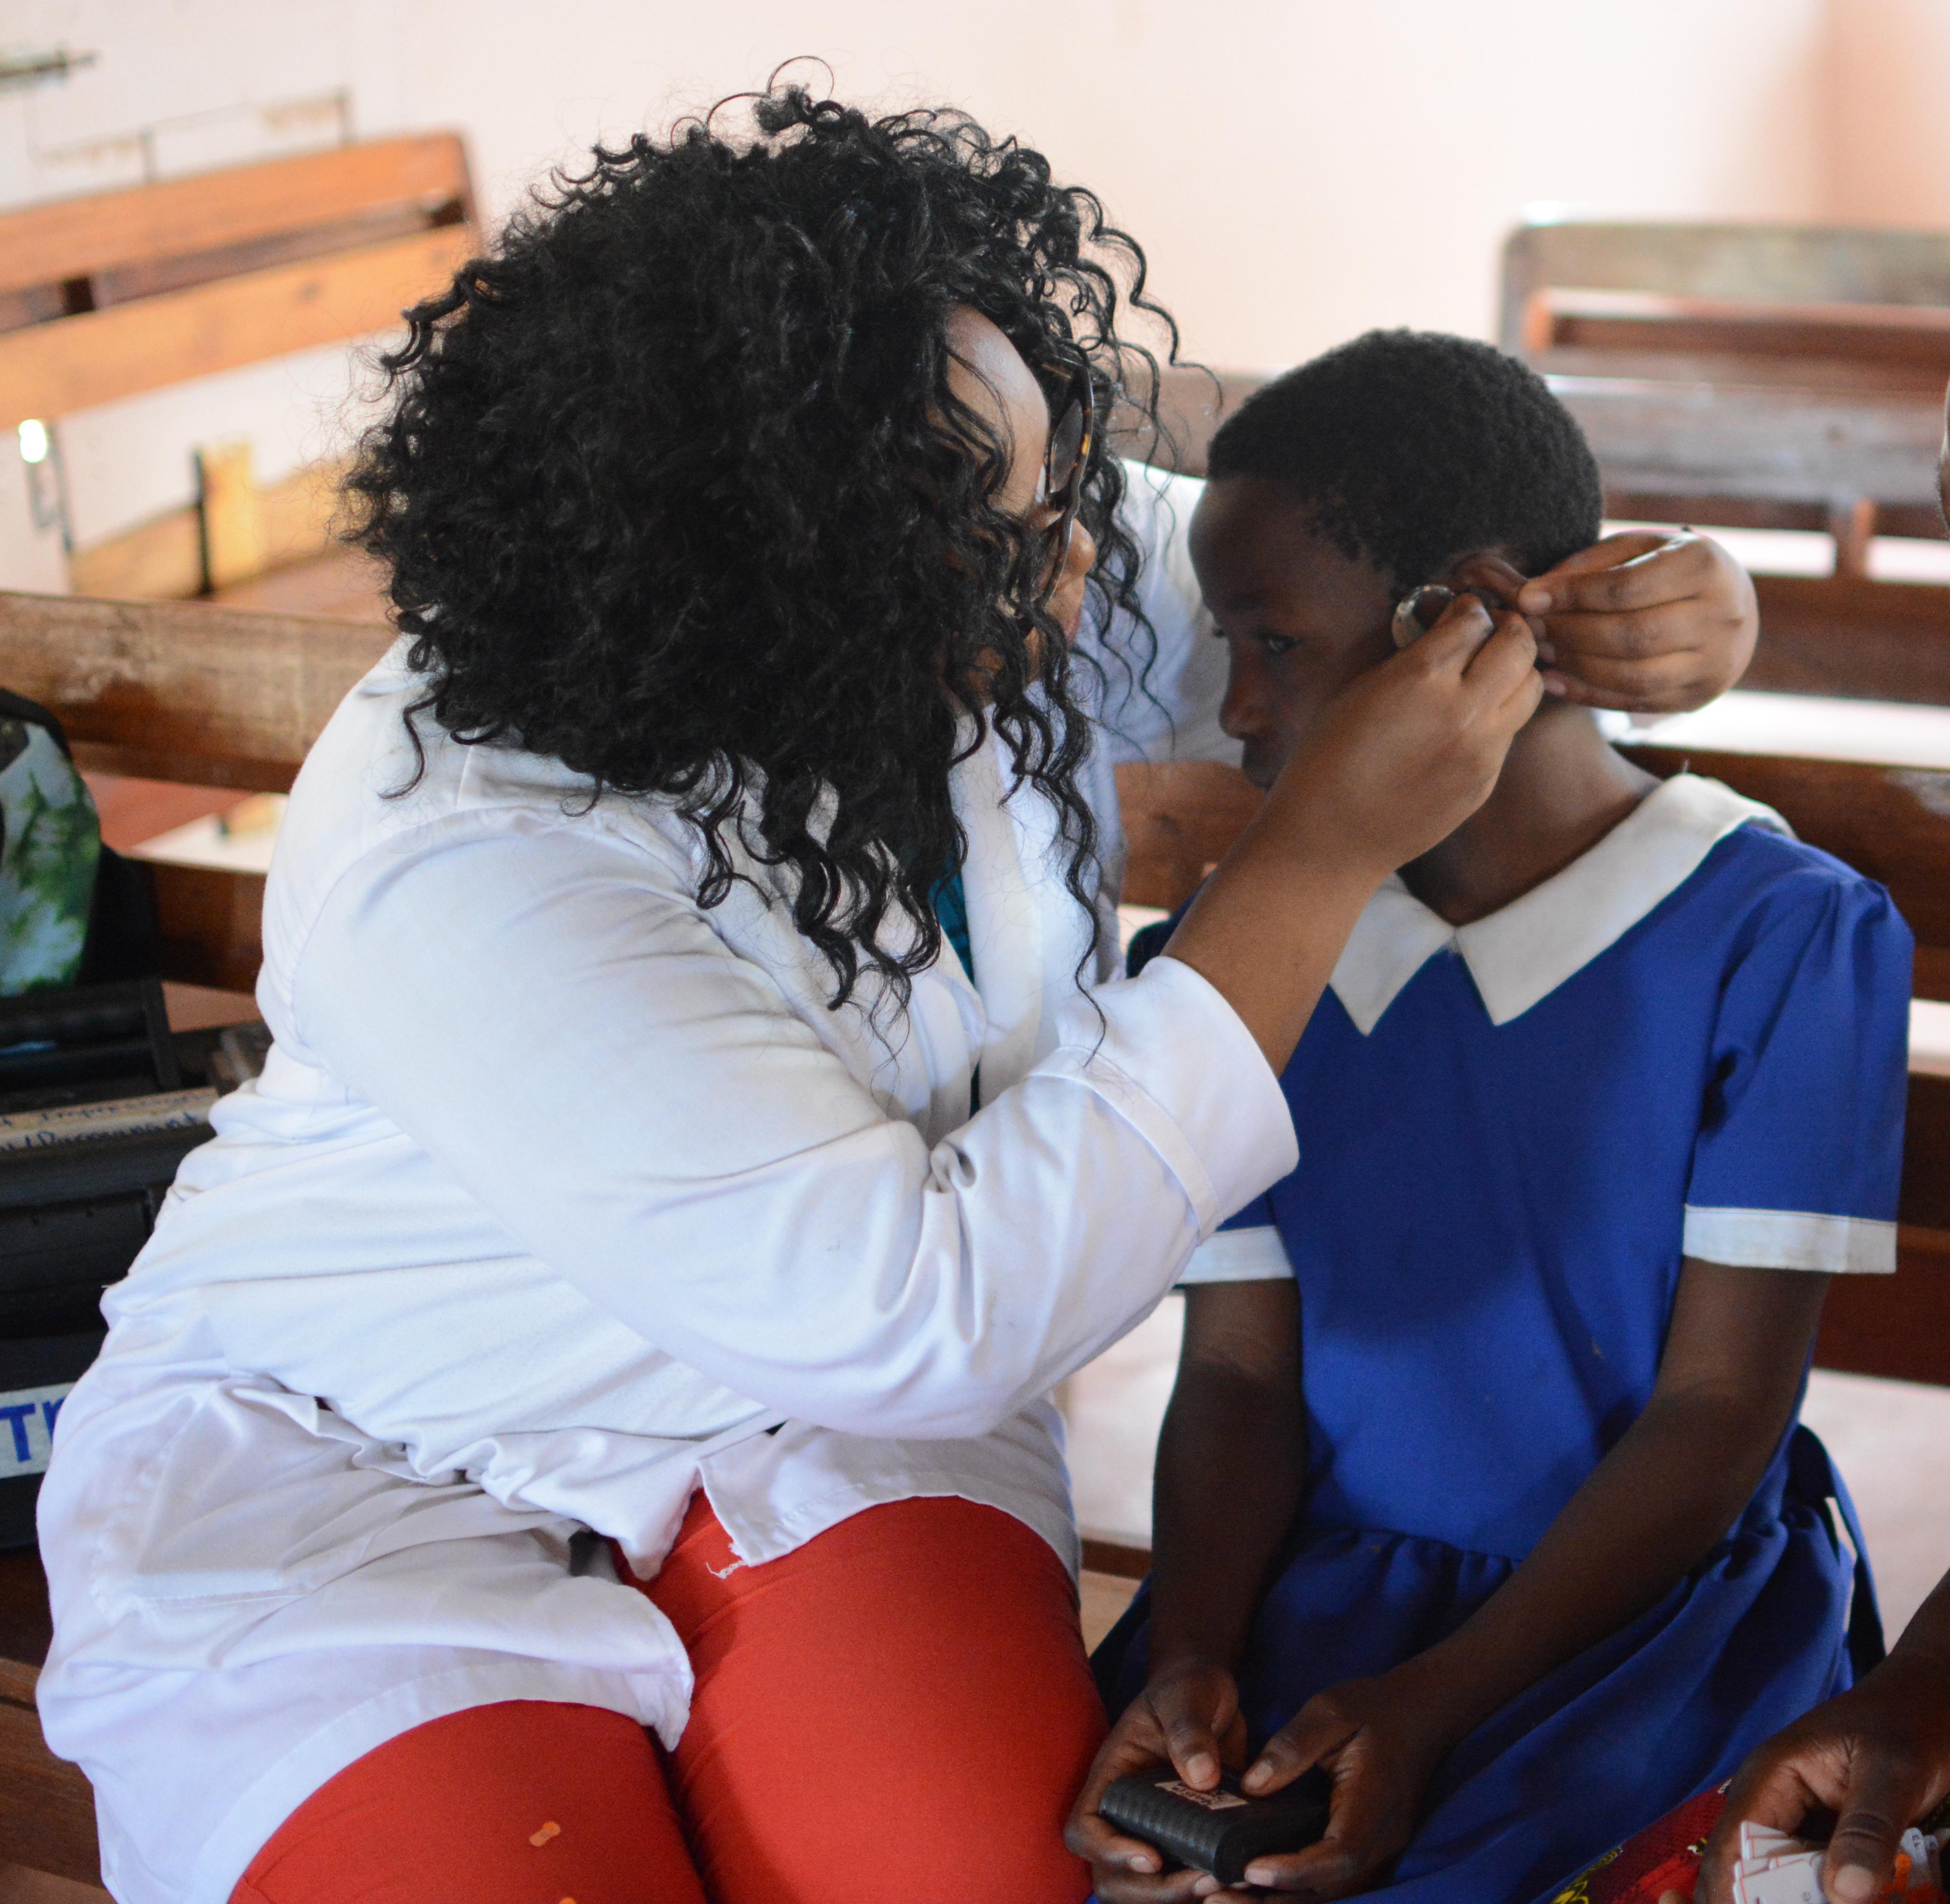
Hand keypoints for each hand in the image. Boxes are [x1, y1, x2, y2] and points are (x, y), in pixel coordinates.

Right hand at [1066, 1659, 1249, 1901]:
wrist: (1213, 1694)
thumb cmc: (1188, 1686)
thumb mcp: (1187, 1694)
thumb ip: (1188, 1727)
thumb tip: (1200, 1776)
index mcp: (1112, 1776)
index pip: (1084, 1829)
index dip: (1108, 1851)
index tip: (1152, 1856)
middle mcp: (1128, 1812)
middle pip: (1112, 1876)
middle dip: (1154, 1891)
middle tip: (1204, 1880)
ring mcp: (1158, 1831)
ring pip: (1148, 1889)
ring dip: (1180, 1896)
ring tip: (1227, 1881)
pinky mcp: (1190, 1841)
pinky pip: (1185, 1879)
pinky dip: (1207, 1888)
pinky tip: (1242, 1875)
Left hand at [1224, 1666, 1458, 1896]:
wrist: (1420, 1714)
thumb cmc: (1373, 1709)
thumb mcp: (1330, 1712)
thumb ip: (1292, 1746)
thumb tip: (1253, 1785)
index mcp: (1374, 1801)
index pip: (1340, 1854)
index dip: (1297, 1870)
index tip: (1252, 1869)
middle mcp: (1382, 1838)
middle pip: (1334, 1888)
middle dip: (1279, 1899)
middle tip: (1222, 1896)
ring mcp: (1380, 1850)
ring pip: (1333, 1893)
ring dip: (1286, 1902)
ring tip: (1229, 1899)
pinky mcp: (1369, 1850)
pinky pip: (1335, 1882)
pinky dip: (1299, 1891)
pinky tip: (1260, 1888)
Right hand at [1257, 593, 1541, 881]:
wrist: (1330, 837)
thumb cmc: (1327, 758)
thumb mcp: (1358, 690)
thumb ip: (1408, 656)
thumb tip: (1443, 628)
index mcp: (1421, 677)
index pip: (1473, 620)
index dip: (1467, 608)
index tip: (1461, 611)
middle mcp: (1463, 709)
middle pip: (1518, 645)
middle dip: (1507, 628)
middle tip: (1491, 629)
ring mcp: (1481, 749)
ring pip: (1531, 687)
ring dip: (1516, 670)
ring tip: (1492, 671)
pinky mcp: (1486, 780)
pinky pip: (1510, 731)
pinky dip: (1499, 714)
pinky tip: (1470, 719)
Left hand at [1516, 530, 1755, 713]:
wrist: (1729, 606)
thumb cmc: (1667, 567)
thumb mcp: (1637, 548)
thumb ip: (1589, 566)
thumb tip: (1531, 594)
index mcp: (1704, 566)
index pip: (1626, 588)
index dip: (1571, 595)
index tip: (1528, 598)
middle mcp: (1721, 616)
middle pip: (1630, 635)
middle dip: (1569, 633)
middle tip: (1531, 629)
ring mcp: (1714, 662)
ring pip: (1631, 675)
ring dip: (1575, 667)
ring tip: (1541, 652)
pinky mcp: (1697, 696)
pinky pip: (1633, 701)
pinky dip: (1586, 694)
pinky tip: (1554, 681)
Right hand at [1694, 1653, 1949, 1903]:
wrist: (1930, 1700)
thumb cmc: (1908, 1722)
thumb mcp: (1892, 1772)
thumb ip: (1867, 1829)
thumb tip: (1846, 1894)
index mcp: (1770, 1778)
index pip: (1733, 1848)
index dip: (1732, 1895)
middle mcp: (1772, 1802)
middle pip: (1747, 1871)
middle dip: (1762, 1900)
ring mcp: (1798, 1821)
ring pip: (1780, 1881)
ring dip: (1799, 1897)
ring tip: (1837, 1900)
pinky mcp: (1826, 1837)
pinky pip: (1814, 1879)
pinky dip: (1827, 1896)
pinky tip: (1852, 1899)